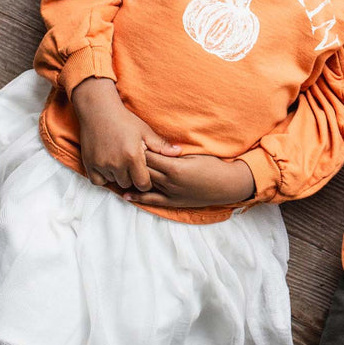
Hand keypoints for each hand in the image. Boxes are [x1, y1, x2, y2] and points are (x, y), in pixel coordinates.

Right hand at [71, 77, 175, 191]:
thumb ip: (160, 145)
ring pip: (114, 182)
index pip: (143, 184)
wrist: (99, 111)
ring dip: (118, 176)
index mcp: (133, 157)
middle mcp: (116, 164)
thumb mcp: (145, 132)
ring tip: (120, 161)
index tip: (145, 174)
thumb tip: (178, 152)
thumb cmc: (125, 121)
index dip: (146, 182)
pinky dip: (104, 177)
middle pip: (128, 184)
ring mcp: (101, 165)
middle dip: (132, 177)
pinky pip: (99, 181)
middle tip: (132, 164)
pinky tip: (109, 165)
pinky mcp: (89, 164)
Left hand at [124, 154, 255, 209]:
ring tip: (117, 172)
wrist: (226, 185)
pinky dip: (138, 198)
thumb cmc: (213, 166)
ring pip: (145, 185)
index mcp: (175, 167)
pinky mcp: (173, 202)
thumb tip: (160, 147)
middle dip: (131, 162)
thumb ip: (175, 153)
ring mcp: (170, 193)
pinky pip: (152, 200)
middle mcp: (169, 182)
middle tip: (118, 154)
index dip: (138, 149)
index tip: (128, 142)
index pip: (150, 156)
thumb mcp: (194, 155)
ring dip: (131, 178)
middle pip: (144, 170)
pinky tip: (126, 194)